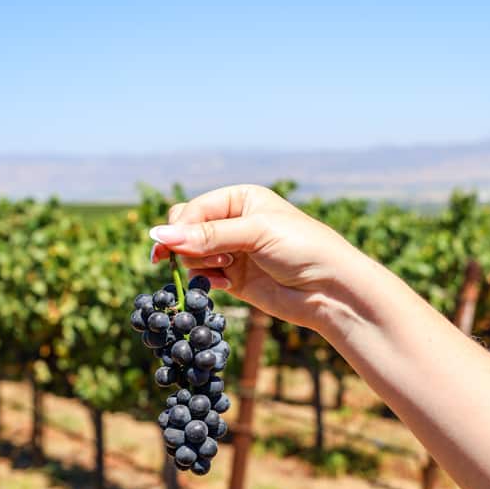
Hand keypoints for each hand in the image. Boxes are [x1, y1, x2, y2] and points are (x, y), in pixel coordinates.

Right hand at [149, 184, 358, 327]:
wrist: (330, 289)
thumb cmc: (302, 248)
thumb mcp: (255, 233)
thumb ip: (207, 235)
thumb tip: (158, 235)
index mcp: (240, 199)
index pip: (193, 208)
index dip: (180, 227)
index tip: (171, 247)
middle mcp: (234, 223)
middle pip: (186, 230)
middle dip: (187, 246)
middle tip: (201, 258)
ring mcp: (232, 252)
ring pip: (190, 256)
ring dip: (200, 265)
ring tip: (227, 271)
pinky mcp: (234, 279)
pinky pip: (203, 277)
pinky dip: (207, 281)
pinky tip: (226, 284)